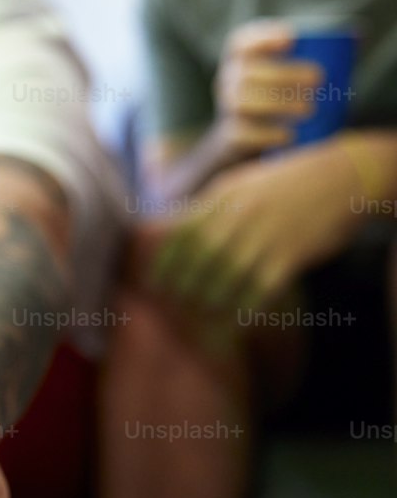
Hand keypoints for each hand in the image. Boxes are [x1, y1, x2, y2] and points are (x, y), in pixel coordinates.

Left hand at [149, 140, 361, 311]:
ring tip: (205, 314)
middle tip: (178, 303)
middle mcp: (239, 215)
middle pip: (199, 258)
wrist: (342, 176)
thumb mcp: (242, 183)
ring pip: (226, 277)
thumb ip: (210, 206)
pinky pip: (259, 290)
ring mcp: (264, 235)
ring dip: (212, 301)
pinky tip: (239, 320)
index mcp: (223, 196)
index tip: (154, 281)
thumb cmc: (287, 183)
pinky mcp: (289, 256)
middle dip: (184, 285)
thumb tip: (173, 231)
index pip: (181, 232)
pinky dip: (246, 308)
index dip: (165, 261)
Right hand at [213, 19, 324, 159]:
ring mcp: (224, 110)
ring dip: (277, 103)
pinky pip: (241, 134)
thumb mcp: (284, 77)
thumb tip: (356, 40)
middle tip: (318, 79)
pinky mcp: (228, 137)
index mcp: (238, 60)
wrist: (242, 142)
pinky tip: (289, 136)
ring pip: (240, 102)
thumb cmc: (274, 100)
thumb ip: (312, 57)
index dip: (263, 37)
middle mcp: (225, 82)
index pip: (240, 42)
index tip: (293, 39)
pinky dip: (266, 134)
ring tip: (309, 109)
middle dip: (282, 74)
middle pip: (245, 72)